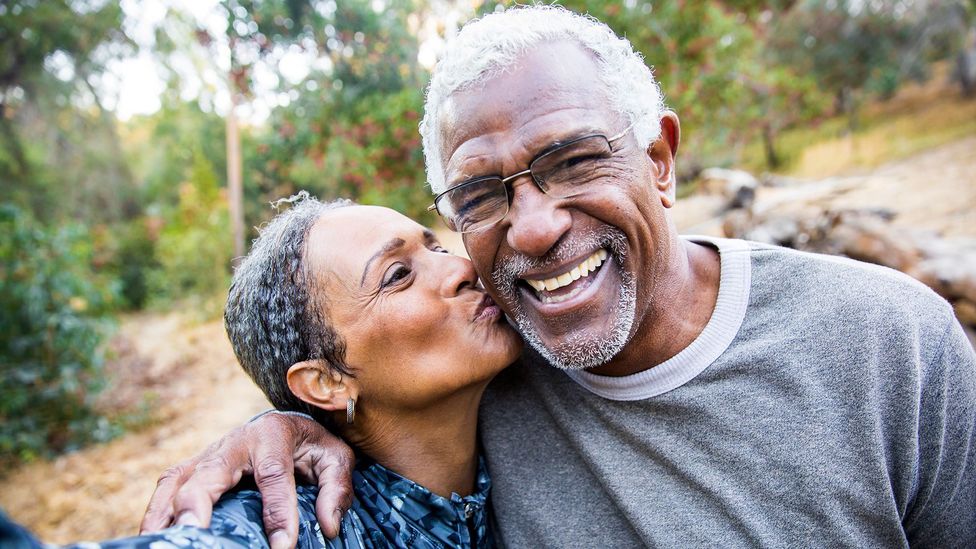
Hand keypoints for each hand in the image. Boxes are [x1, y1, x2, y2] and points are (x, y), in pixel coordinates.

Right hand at [139, 412, 354, 548]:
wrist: (286, 424)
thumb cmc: (311, 445)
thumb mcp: (335, 458)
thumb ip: (336, 488)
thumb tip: (329, 525)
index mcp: (273, 434)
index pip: (273, 475)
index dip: (278, 512)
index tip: (282, 546)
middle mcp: (235, 441)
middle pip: (210, 472)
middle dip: (199, 504)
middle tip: (196, 533)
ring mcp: (208, 453)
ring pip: (178, 479)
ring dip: (167, 511)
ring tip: (164, 541)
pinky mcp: (193, 466)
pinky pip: (167, 487)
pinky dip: (157, 511)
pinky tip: (153, 535)